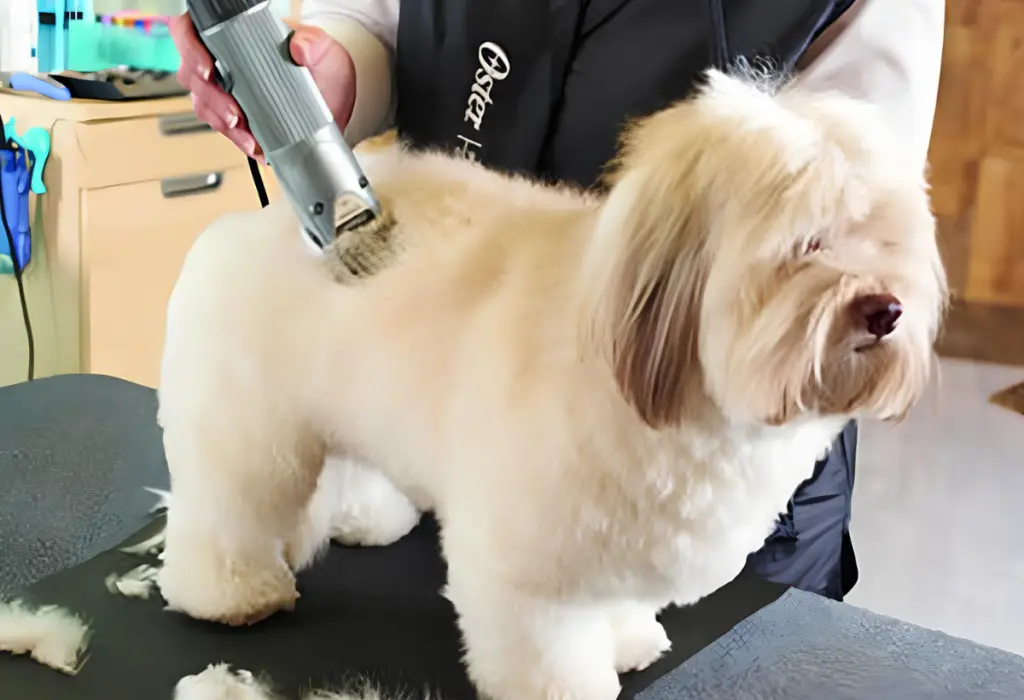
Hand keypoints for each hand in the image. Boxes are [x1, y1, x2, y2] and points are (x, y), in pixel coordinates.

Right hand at [169, 15, 357, 161]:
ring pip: (203, 103)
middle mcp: (225, 62)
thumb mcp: (325, 52)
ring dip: (220, 120)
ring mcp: (227, 91)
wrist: (336, 105)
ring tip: (243, 129)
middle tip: (233, 112)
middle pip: (192, 74)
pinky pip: (222, 128)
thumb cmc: (324, 70)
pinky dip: (235, 137)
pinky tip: (252, 141)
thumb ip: (315, 44)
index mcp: (236, 35)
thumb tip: (300, 46)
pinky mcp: (236, 117)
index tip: (208, 69)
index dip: (190, 49)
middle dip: (209, 96)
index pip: (193, 32)